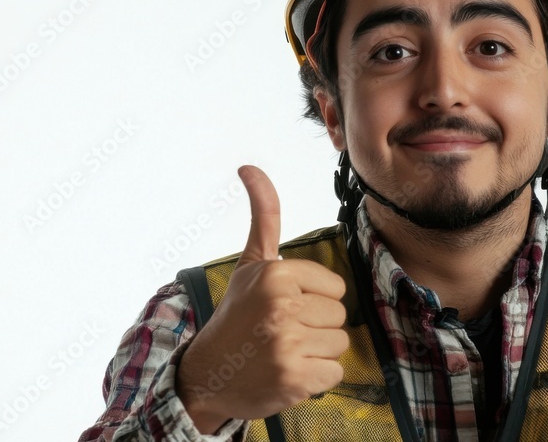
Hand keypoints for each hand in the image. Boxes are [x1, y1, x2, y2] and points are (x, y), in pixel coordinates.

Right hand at [176, 165, 348, 432]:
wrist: (207, 374)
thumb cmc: (236, 316)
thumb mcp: (250, 264)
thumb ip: (263, 216)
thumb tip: (250, 167)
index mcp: (275, 273)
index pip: (336, 287)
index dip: (315, 299)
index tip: (283, 307)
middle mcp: (281, 305)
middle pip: (340, 316)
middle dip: (317, 327)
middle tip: (281, 332)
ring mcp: (287, 344)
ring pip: (340, 344)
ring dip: (317, 353)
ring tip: (284, 353)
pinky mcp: (294, 379)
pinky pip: (334, 373)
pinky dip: (316, 379)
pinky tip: (288, 374)